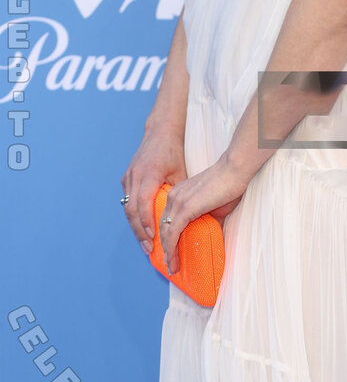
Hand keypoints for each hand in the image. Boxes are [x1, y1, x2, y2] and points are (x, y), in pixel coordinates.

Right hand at [121, 125, 186, 255]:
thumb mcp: (180, 171)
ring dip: (135, 227)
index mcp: (149, 173)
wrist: (159, 132)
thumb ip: (178, 192)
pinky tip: (142, 228)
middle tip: (149, 249)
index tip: (154, 237)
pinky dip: (134, 216)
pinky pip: (128, 201)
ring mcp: (128, 177)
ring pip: (127, 208)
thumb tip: (185, 215)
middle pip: (131, 210)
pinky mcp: (126, 178)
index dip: (147, 221)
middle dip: (139, 231)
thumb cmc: (173, 151)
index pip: (143, 202)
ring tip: (146, 244)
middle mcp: (135, 176)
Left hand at [158, 154, 245, 275]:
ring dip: (168, 252)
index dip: (166, 237)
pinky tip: (173, 259)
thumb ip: (208, 220)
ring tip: (172, 267)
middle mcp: (173, 196)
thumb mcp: (214, 207)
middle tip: (170, 264)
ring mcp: (178, 201)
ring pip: (165, 232)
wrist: (234, 171)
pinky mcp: (185, 208)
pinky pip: (173, 232)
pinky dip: (171, 248)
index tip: (170, 252)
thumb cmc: (228, 186)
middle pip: (162, 227)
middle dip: (164, 248)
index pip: (166, 219)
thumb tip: (210, 236)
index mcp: (178, 194)